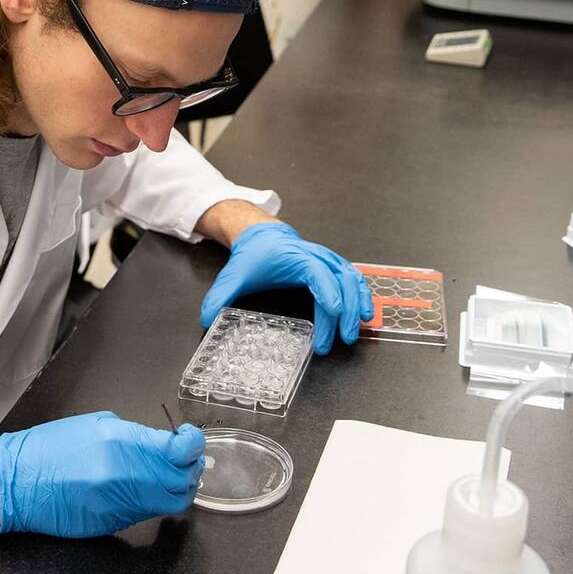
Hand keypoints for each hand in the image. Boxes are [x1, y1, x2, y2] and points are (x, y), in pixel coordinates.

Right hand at [0, 411, 205, 537]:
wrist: (16, 484)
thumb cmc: (48, 449)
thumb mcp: (95, 425)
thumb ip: (132, 436)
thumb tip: (160, 446)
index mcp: (120, 444)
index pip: (177, 451)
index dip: (192, 445)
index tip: (191, 440)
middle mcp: (125, 477)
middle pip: (179, 482)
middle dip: (189, 470)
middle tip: (186, 459)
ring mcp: (119, 504)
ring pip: (167, 502)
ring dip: (174, 488)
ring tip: (168, 473)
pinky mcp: (112, 524)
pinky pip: (146, 512)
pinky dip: (152, 500)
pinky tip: (143, 488)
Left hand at [200, 221, 373, 354]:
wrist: (264, 236)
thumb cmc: (254, 256)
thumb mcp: (234, 275)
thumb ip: (219, 296)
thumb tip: (206, 319)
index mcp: (295, 256)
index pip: (317, 273)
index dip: (328, 293)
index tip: (334, 313)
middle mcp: (317, 256)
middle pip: (341, 279)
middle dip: (347, 309)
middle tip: (346, 337)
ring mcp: (328, 259)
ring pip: (352, 278)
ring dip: (359, 302)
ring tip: (360, 329)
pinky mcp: (334, 266)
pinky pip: (354, 278)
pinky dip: (362, 294)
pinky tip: (366, 314)